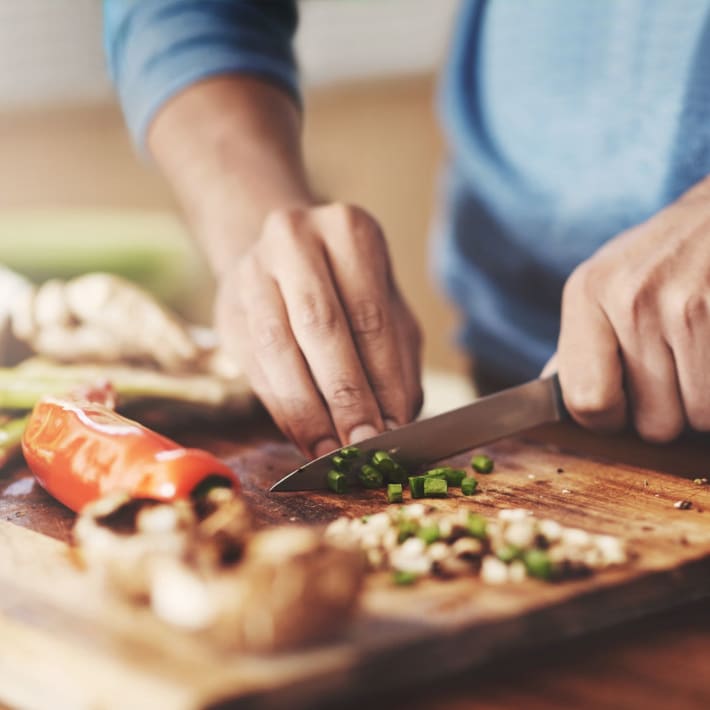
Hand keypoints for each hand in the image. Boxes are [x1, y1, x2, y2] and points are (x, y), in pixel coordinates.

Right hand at [215, 203, 422, 456]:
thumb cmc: (349, 291)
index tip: (392, 430)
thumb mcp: (387, 312)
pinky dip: (281, 407)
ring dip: (306, 409)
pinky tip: (303, 436)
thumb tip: (394, 424)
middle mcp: (295, 240)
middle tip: (362, 445)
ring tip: (330, 451)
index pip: (370, 316)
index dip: (381, 380)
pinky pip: (253, 365)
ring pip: (278, 348)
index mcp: (348, 231)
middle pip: (321, 327)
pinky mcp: (227, 308)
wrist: (282, 259)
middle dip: (344, 396)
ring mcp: (252, 271)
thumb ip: (395, 363)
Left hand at [552, 177, 709, 441]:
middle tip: (675, 368)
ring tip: (700, 354)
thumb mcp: (605, 283)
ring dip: (703, 402)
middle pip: (653, 424)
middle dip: (667, 411)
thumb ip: (579, 346)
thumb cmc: (662, 257)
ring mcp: (689, 306)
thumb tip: (548, 398)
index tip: (624, 407)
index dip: (609, 418)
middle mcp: (632, 298)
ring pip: (699, 419)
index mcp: (587, 292)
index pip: (587, 401)